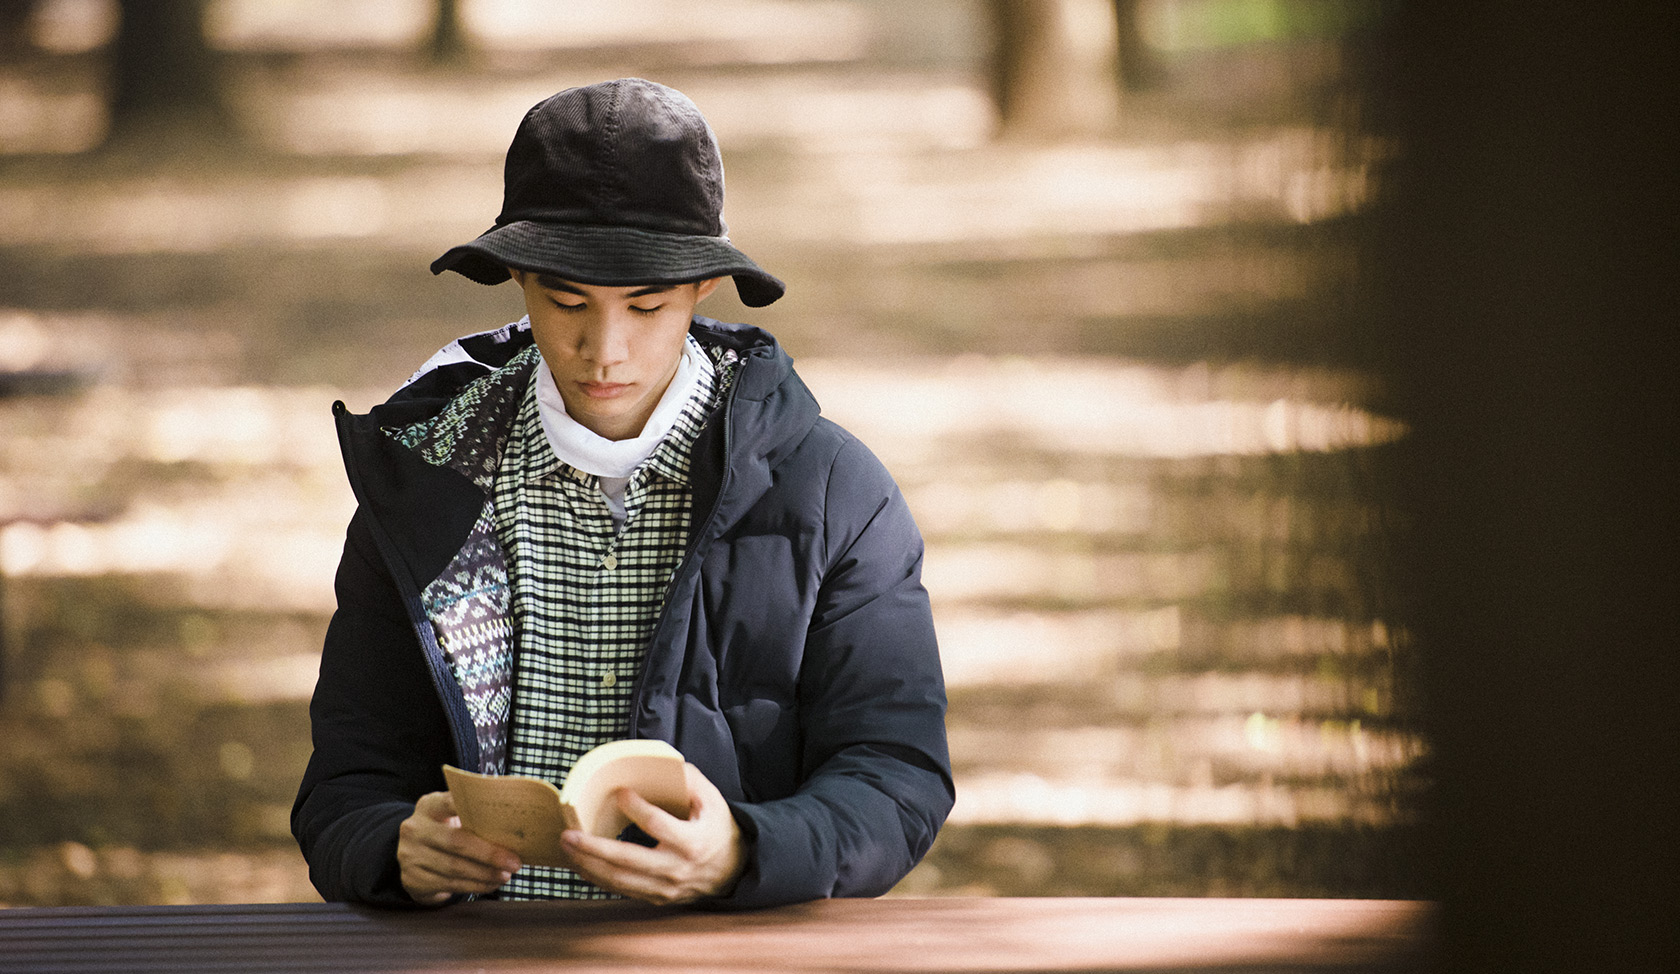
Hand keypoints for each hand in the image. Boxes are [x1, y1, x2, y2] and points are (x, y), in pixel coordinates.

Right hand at [397, 791, 521, 904]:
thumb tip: (513, 826)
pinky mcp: (413, 879)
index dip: (468, 805)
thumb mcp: (451, 817)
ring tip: (506, 875)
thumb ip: (473, 816)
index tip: (494, 811)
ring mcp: (411, 856)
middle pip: (456, 841)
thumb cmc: (445, 831)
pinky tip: (491, 884)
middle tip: (514, 862)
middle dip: (489, 854)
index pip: (449, 802)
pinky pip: (450, 884)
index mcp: (429, 806)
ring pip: (454, 867)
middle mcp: (415, 829)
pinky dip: (475, 886)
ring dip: (485, 874)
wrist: (413, 857)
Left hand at [560, 763, 744, 904]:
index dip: (636, 808)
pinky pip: (622, 890)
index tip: (619, 792)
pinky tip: (582, 863)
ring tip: (568, 847)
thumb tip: (666, 764)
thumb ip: (691, 781)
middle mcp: (677, 869)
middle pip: (629, 860)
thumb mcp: (714, 801)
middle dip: (594, 848)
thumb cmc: (717, 829)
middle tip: (569, 834)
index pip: (657, 825)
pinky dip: (599, 877)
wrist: (733, 869)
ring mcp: (665, 888)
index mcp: (692, 842)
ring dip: (589, 865)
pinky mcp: (657, 897)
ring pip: (620, 880)